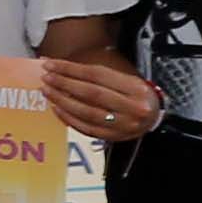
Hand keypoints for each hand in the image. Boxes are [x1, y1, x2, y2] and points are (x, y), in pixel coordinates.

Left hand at [38, 55, 165, 140]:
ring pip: (87, 112)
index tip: (51, 64)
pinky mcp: (114, 138)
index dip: (71, 69)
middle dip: (64, 84)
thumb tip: (60, 67)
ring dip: (63, 101)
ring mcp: (123, 125)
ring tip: (48, 91)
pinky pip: (86, 128)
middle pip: (91, 93)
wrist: (155, 118)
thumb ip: (97, 75)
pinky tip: (57, 109)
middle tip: (46, 77)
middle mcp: (131, 107)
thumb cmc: (134, 94)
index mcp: (135, 87)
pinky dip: (69, 118)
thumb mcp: (125, 79)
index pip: (97, 75)